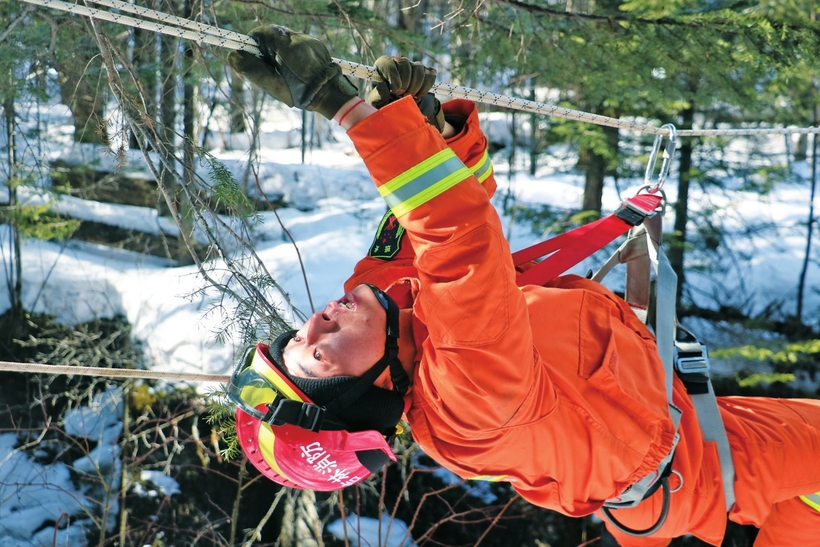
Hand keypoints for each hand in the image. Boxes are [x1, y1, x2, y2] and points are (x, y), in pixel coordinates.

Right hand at [228, 25, 357, 119]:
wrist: (328, 93)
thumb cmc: (300, 92)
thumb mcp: (273, 84)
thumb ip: (253, 69)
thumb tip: (233, 55)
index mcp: (285, 49)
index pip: (261, 33)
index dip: (253, 43)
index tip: (252, 55)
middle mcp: (297, 39)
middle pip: (272, 34)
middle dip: (268, 48)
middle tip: (271, 66)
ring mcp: (308, 40)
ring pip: (285, 38)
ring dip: (280, 49)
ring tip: (286, 68)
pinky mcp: (315, 43)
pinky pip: (298, 42)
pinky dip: (294, 51)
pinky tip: (298, 65)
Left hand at [367, 56, 444, 131]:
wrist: (404, 109)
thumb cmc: (387, 103)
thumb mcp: (379, 102)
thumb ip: (378, 95)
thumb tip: (382, 85)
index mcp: (383, 66)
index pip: (387, 62)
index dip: (393, 77)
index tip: (395, 91)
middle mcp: (397, 61)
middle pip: (404, 63)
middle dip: (405, 83)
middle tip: (401, 96)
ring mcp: (412, 65)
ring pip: (418, 68)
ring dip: (415, 86)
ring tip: (409, 97)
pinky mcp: (425, 71)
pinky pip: (429, 75)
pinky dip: (425, 87)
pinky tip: (418, 95)